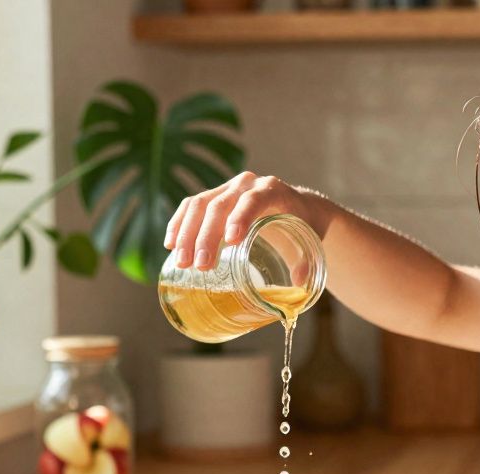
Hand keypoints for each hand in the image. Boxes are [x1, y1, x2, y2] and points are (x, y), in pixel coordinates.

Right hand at [163, 171, 332, 270]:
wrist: (295, 206)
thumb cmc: (302, 225)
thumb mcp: (309, 240)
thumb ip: (308, 261)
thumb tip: (300, 282)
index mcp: (273, 190)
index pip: (253, 200)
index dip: (241, 217)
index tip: (231, 241)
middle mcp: (247, 184)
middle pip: (220, 205)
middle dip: (207, 236)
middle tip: (200, 266)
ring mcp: (227, 189)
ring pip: (200, 205)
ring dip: (187, 234)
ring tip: (182, 263)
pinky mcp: (213, 197)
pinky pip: (190, 207)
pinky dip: (178, 224)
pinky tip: (170, 245)